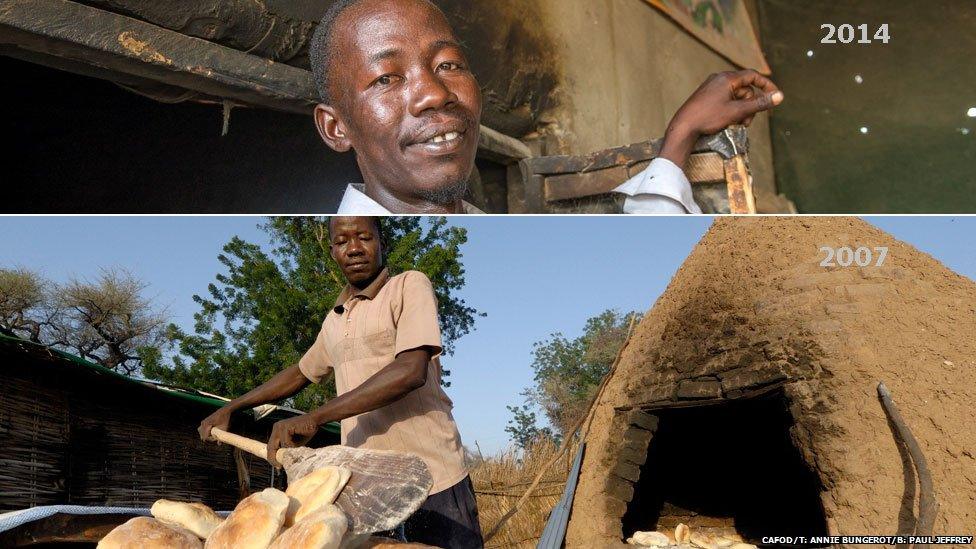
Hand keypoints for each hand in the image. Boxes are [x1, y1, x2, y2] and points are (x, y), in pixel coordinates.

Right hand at [198, 407, 232, 441]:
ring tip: (214, 433)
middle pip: (202, 435)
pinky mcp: (204, 422)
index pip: (205, 437)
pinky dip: (206, 432)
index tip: (216, 438)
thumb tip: (219, 444)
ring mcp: (202, 422)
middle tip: (216, 436)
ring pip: (201, 432)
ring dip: (206, 435)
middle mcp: (203, 423)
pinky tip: (212, 430)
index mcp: (206, 425)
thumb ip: (221, 436)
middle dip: (208, 437)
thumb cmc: (225, 419)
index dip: (210, 439)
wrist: (224, 411)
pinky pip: (202, 429)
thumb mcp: (224, 428)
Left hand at [267, 415, 319, 467]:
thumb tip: (282, 462)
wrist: (315, 421)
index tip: (277, 466)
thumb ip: (287, 450)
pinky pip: (286, 442)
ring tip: (294, 453)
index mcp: (276, 431)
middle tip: (279, 466)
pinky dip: (292, 446)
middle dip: (274, 458)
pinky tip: (298, 444)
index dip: (272, 457)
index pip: (270, 446)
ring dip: (287, 452)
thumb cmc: (306, 432)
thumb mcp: (294, 443)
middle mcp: (276, 428)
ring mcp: (280, 426)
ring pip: (279, 445)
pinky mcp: (286, 427)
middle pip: (270, 447)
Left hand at [661, 69, 783, 167]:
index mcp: (727, 78)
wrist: (683, 126)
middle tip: (746, 122)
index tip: (775, 96)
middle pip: (745, 89)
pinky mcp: (706, 96)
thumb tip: (780, 96)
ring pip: (735, 97)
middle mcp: (719, 79)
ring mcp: (711, 87)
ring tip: (736, 124)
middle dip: (750, 106)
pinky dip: (731, 110)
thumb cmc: (708, 117)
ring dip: (741, 111)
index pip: (753, 76)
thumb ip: (760, 103)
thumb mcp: (738, 111)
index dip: (766, 85)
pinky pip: (725, 100)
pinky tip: (727, 122)